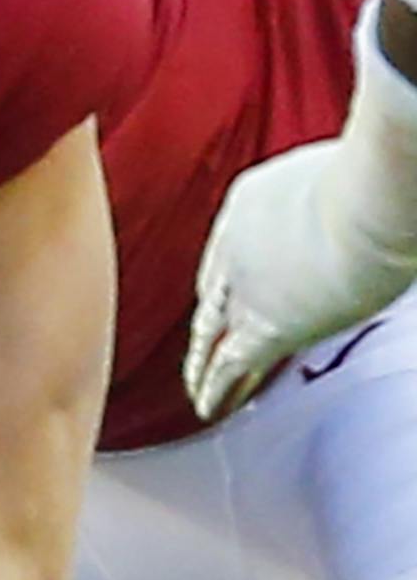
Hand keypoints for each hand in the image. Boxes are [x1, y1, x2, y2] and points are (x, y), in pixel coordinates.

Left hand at [186, 138, 402, 421]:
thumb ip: (338, 197)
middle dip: (210, 327)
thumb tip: (375, 198)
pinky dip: (215, 389)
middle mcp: (236, 245)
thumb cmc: (378, 176)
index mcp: (250, 200)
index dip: (226, 280)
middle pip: (216, 296)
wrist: (373, 199)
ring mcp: (246, 287)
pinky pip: (228, 366)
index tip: (223, 297)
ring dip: (204, 367)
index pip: (229, 251)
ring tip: (201, 393)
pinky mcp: (265, 327)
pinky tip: (208, 407)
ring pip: (211, 335)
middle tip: (204, 349)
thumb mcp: (347, 172)